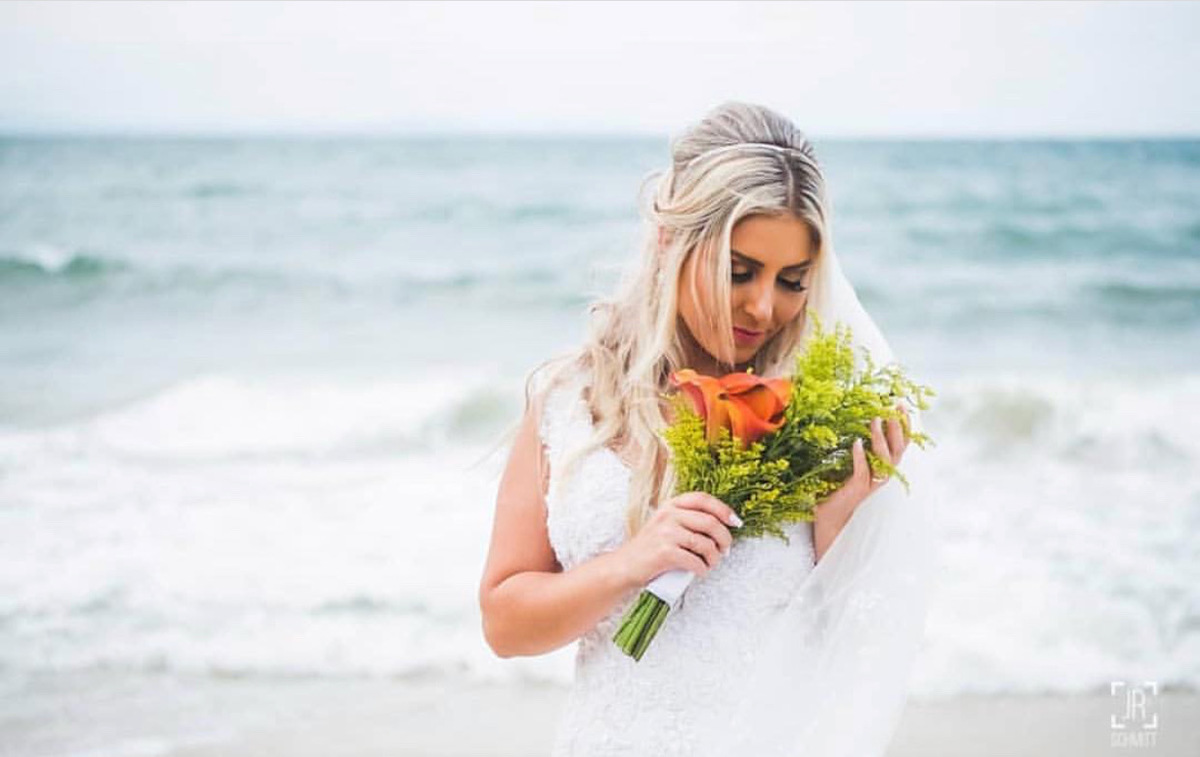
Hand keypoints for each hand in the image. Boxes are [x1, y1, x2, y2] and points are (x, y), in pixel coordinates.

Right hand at [616, 492, 738, 586]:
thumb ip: (688, 520)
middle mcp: (668, 515)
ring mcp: (666, 533)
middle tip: (725, 550)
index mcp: (671, 505)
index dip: (723, 509)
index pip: (703, 499)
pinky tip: (699, 571)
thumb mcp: (666, 524)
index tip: (735, 522)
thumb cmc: (650, 549)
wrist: (625, 566)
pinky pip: (695, 561)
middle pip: (710, 522)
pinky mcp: (665, 553)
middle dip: (724, 538)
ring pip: (705, 543)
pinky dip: (702, 569)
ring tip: (711, 563)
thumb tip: (722, 527)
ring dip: (714, 557)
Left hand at [815, 407, 910, 529]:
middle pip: (898, 450)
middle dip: (897, 427)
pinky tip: (857, 443)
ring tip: (874, 420)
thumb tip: (853, 418)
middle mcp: (882, 475)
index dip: (904, 425)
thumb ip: (856, 446)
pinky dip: (860, 457)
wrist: (829, 516)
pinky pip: (862, 471)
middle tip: (892, 407)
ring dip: (880, 438)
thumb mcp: (849, 463)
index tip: (901, 405)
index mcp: (883, 467)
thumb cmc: (838, 488)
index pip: (900, 444)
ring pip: (884, 460)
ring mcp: (871, 483)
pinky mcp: (857, 489)